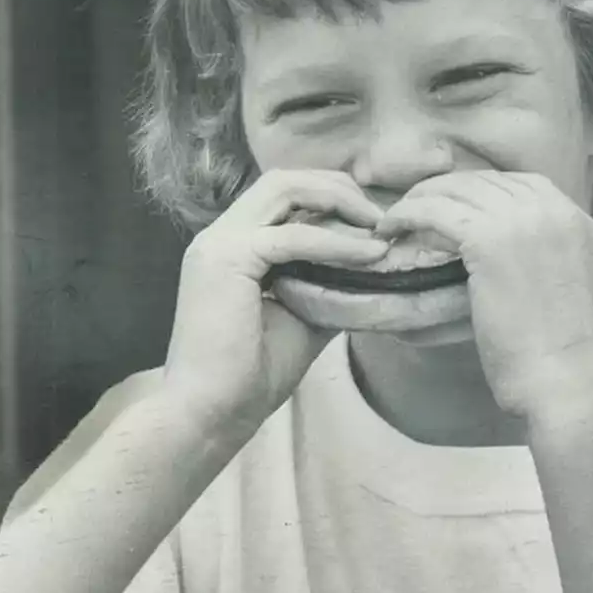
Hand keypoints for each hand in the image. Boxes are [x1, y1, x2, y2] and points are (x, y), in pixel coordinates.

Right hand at [162, 169, 389, 442]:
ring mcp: (219, 242)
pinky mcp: (227, 259)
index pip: (284, 195)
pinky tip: (369, 254)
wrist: (211, 412)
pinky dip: (335, 243)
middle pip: (284, 180)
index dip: (330, 197)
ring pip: (285, 190)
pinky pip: (292, 236)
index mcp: (234, 245)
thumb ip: (331, 283)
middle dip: (338, 189)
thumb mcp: (307, 316)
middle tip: (381, 216)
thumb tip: (375, 265)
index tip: (374, 220)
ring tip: (378, 226)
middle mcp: (222, 234)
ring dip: (338, 202)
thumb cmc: (253, 374)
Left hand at [375, 172, 592, 420]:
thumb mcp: (566, 287)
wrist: (569, 380)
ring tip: (397, 219)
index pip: (521, 184)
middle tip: (416, 209)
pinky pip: (435, 211)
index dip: (481, 190)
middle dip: (448, 191)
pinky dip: (407, 215)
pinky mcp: (488, 240)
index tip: (456, 206)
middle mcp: (552, 210)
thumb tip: (505, 258)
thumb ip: (543, 258)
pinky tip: (390, 229)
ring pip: (457, 189)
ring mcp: (521, 221)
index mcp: (577, 220)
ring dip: (421, 199)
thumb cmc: (566, 353)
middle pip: (486, 181)